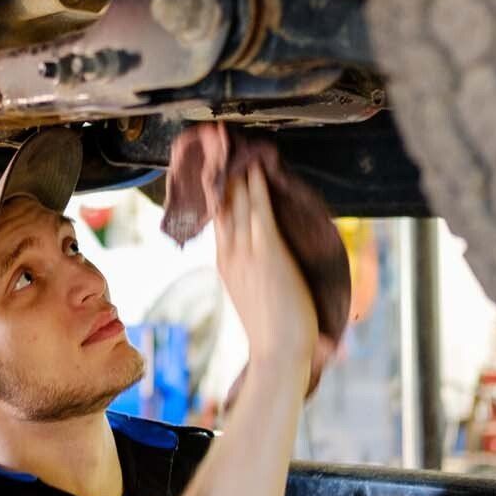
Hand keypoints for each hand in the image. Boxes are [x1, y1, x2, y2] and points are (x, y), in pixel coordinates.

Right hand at [215, 164, 317, 371]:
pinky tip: (256, 169)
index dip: (217, 189)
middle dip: (221, 172)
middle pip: (222, 203)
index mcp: (226, 262)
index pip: (218, 216)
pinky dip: (257, 188)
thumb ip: (249, 271)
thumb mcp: (252, 293)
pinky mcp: (268, 252)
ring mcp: (247, 252)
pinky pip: (259, 211)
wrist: (278, 351)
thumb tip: (258, 259)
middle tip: (218, 143)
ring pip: (238, 202)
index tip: (216, 166)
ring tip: (234, 145)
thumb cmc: (272, 328)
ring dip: (237, 172)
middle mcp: (230, 253)